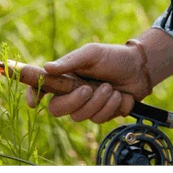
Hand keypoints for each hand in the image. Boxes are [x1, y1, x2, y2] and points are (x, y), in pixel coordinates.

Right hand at [26, 42, 147, 123]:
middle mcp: (72, 93)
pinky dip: (111, 107)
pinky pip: (99, 119)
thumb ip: (70, 61)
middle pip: (57, 109)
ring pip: (80, 116)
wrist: (139, 69)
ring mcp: (86, 106)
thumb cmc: (113, 56)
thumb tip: (47, 67)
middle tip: (89, 88)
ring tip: (110, 87)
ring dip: (99, 101)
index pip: (42, 88)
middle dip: (74, 101)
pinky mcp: (101, 114)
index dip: (33, 95)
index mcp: (65, 76)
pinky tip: (120, 96)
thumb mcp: (92, 53)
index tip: (34, 102)